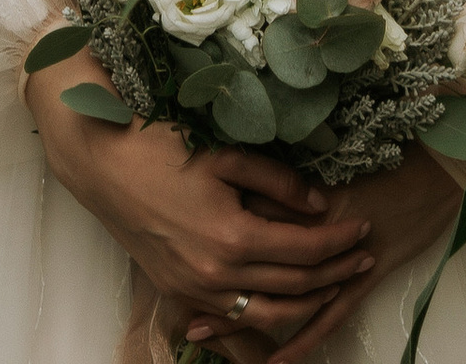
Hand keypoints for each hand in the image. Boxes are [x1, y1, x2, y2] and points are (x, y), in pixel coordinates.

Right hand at [27, 59, 375, 340]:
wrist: (102, 164)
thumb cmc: (160, 147)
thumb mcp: (226, 154)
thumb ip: (278, 181)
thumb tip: (319, 203)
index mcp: (232, 238)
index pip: (304, 250)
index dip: (339, 241)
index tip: (363, 227)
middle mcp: (217, 276)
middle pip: (293, 286)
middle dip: (334, 272)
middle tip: (363, 256)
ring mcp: (197, 291)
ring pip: (268, 313)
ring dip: (307, 301)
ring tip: (335, 283)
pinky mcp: (181, 293)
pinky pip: (235, 317)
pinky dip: (267, 314)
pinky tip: (285, 302)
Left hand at [187, 159, 463, 362]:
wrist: (431, 165)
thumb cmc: (380, 155)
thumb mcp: (319, 158)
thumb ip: (277, 177)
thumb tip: (233, 190)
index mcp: (295, 198)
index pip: (242, 223)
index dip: (207, 238)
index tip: (169, 249)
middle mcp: (309, 232)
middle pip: (254, 264)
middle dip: (217, 288)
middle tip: (182, 313)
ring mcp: (336, 259)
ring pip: (284, 297)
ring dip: (245, 318)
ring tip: (206, 333)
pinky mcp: (362, 276)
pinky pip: (327, 316)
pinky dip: (300, 339)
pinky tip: (277, 360)